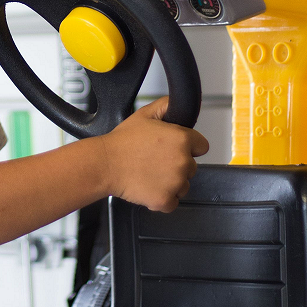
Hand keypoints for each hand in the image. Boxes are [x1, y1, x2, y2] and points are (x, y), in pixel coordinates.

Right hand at [99, 96, 208, 211]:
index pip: (201, 147)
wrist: (105, 164)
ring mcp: (176, 182)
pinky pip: (172, 203)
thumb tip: (176, 104)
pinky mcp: (165, 199)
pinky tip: (148, 188)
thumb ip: (166, 106)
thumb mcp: (144, 114)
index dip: (188, 148)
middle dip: (177, 167)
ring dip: (171, 184)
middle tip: (155, 163)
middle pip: (192, 168)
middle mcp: (183, 161)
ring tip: (150, 176)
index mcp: (182, 139)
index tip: (173, 151)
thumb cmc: (121, 142)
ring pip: (183, 186)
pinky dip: (162, 200)